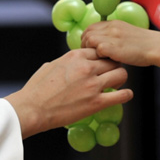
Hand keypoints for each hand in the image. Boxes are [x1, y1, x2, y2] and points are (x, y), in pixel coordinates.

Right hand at [5, 48, 131, 138]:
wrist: (32, 108)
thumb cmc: (37, 89)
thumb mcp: (51, 65)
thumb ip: (66, 61)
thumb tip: (70, 62)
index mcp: (75, 56)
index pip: (99, 50)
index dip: (103, 56)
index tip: (103, 62)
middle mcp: (87, 67)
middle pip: (112, 60)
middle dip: (114, 66)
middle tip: (112, 73)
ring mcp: (93, 85)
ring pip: (121, 74)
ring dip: (121, 78)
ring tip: (117, 84)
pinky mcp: (96, 102)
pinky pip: (122, 95)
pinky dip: (126, 94)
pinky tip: (125, 95)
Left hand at [81, 19, 159, 68]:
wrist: (157, 47)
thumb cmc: (143, 46)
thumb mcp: (126, 34)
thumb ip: (114, 36)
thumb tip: (102, 46)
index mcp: (114, 23)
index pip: (91, 27)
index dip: (87, 38)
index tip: (89, 48)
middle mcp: (111, 27)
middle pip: (87, 33)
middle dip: (85, 44)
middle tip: (89, 55)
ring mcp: (112, 36)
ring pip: (89, 40)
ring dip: (90, 50)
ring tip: (97, 59)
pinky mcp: (115, 47)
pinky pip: (98, 50)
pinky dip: (98, 56)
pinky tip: (105, 61)